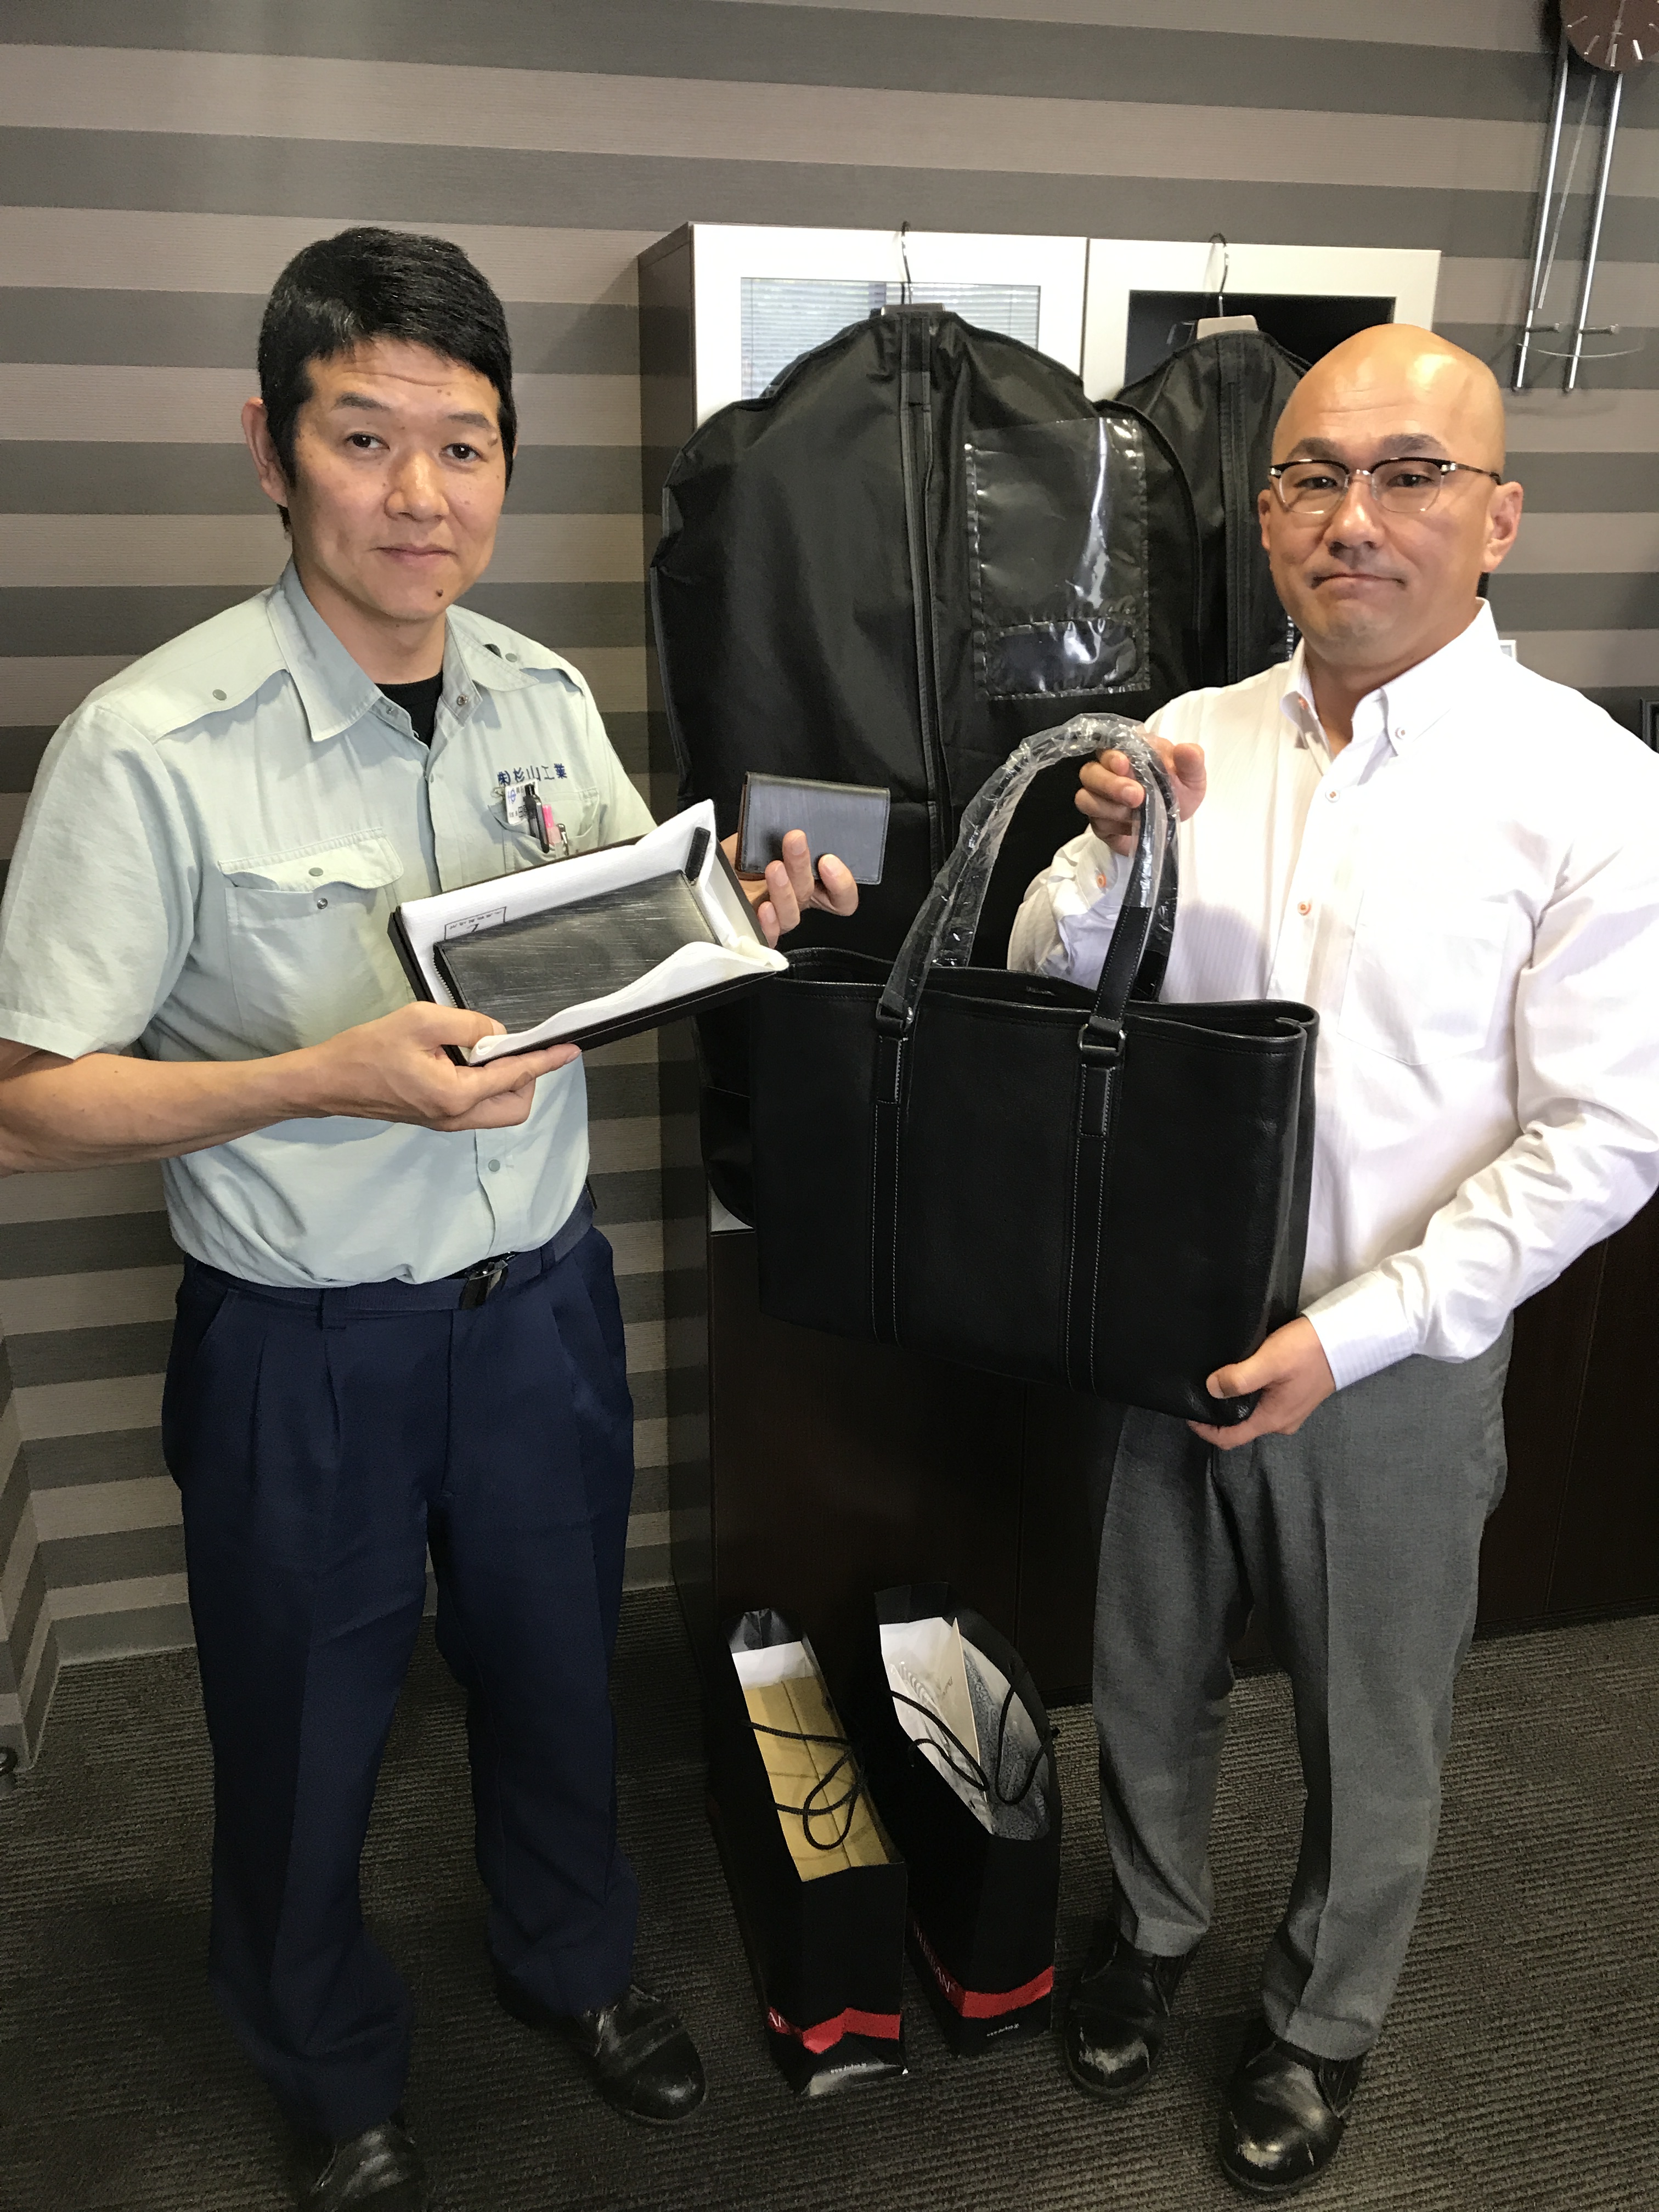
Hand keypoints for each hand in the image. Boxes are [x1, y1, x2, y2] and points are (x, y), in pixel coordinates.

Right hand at [297, 1002, 579, 1130]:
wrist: (327, 1082)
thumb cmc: (368, 1049)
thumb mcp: (421, 1021)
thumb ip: (468, 1025)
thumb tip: (496, 1034)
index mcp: (457, 1095)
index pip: (515, 1077)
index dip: (544, 1061)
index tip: (569, 1050)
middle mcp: (456, 1117)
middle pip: (515, 1107)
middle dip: (527, 1079)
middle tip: (514, 1047)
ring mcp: (445, 1122)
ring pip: (497, 1111)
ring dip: (506, 1083)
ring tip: (490, 1050)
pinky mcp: (434, 1118)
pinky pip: (476, 1108)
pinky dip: (486, 1087)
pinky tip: (470, 1060)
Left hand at [721, 829, 859, 945]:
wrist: (701, 872)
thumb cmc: (732, 858)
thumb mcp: (757, 839)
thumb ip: (776, 833)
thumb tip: (789, 819)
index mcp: (803, 881)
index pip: (839, 896)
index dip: (842, 884)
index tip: (829, 860)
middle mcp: (794, 902)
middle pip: (812, 895)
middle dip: (803, 865)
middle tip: (794, 841)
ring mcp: (775, 919)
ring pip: (792, 915)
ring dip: (785, 890)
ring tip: (773, 867)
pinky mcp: (754, 934)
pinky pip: (767, 937)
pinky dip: (768, 922)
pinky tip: (764, 907)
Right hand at [1077, 733, 1206, 855]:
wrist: (1172, 826)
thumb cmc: (1179, 793)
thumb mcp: (1193, 778)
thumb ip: (1191, 762)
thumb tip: (1186, 749)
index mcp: (1129, 753)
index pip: (1109, 747)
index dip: (1112, 756)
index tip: (1124, 764)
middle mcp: (1108, 772)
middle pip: (1090, 772)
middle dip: (1110, 784)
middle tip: (1136, 796)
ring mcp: (1100, 798)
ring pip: (1085, 798)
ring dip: (1108, 807)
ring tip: (1134, 813)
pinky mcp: (1099, 822)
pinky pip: (1094, 822)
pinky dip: (1112, 825)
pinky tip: (1131, 826)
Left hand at [1188, 1317, 1335, 1449]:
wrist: (1347, 1337)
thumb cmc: (1308, 1349)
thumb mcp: (1270, 1361)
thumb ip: (1239, 1378)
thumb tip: (1210, 1389)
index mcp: (1272, 1419)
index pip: (1229, 1439)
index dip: (1205, 1429)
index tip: (1188, 1409)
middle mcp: (1280, 1421)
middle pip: (1238, 1427)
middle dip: (1216, 1413)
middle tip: (1198, 1389)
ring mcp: (1289, 1410)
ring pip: (1251, 1413)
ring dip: (1232, 1401)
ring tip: (1215, 1378)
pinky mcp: (1294, 1395)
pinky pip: (1263, 1401)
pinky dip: (1247, 1393)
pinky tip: (1239, 1373)